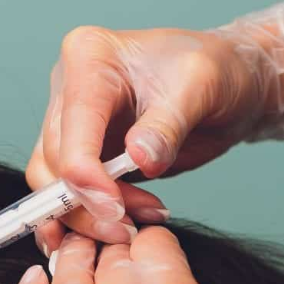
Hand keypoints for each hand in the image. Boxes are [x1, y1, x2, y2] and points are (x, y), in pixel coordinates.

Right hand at [27, 3, 283, 251]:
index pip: (71, 131)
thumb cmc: (218, 71)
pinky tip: (126, 221)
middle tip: (131, 225)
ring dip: (88, 215)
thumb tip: (139, 160)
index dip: (87, 178)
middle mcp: (69, 87)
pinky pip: (69, 192)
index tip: (116, 211)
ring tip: (138, 221)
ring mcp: (72, 121)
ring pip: (52, 183)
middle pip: (52, 162)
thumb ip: (167, 126)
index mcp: (90, 58)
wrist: (231, 83)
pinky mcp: (83, 151)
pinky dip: (91, 215)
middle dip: (89, 203)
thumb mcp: (202, 89)